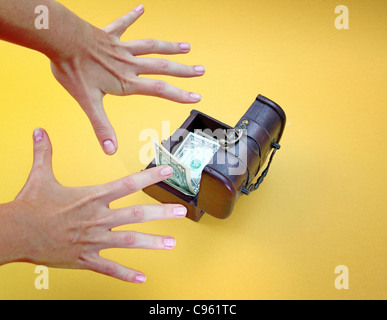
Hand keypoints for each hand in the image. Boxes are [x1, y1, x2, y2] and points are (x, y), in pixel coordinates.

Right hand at [5, 128, 186, 282]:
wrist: (16, 233)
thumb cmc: (30, 206)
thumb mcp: (40, 175)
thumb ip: (45, 152)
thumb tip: (39, 131)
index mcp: (92, 197)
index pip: (127, 184)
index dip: (150, 177)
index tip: (168, 171)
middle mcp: (97, 218)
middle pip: (136, 214)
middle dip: (161, 213)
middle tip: (181, 211)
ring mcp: (93, 240)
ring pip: (129, 242)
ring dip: (152, 243)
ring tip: (172, 243)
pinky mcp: (85, 258)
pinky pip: (110, 268)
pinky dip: (126, 274)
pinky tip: (142, 278)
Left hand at [50, 4, 204, 154]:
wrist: (59, 40)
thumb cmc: (73, 68)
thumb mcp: (87, 102)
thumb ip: (101, 126)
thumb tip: (110, 150)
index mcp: (127, 81)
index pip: (160, 90)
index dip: (180, 95)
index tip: (197, 97)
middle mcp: (129, 64)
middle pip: (163, 67)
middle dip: (184, 70)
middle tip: (201, 71)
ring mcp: (121, 48)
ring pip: (151, 46)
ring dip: (170, 47)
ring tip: (186, 47)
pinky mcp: (110, 35)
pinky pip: (124, 24)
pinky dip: (133, 16)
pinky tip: (142, 8)